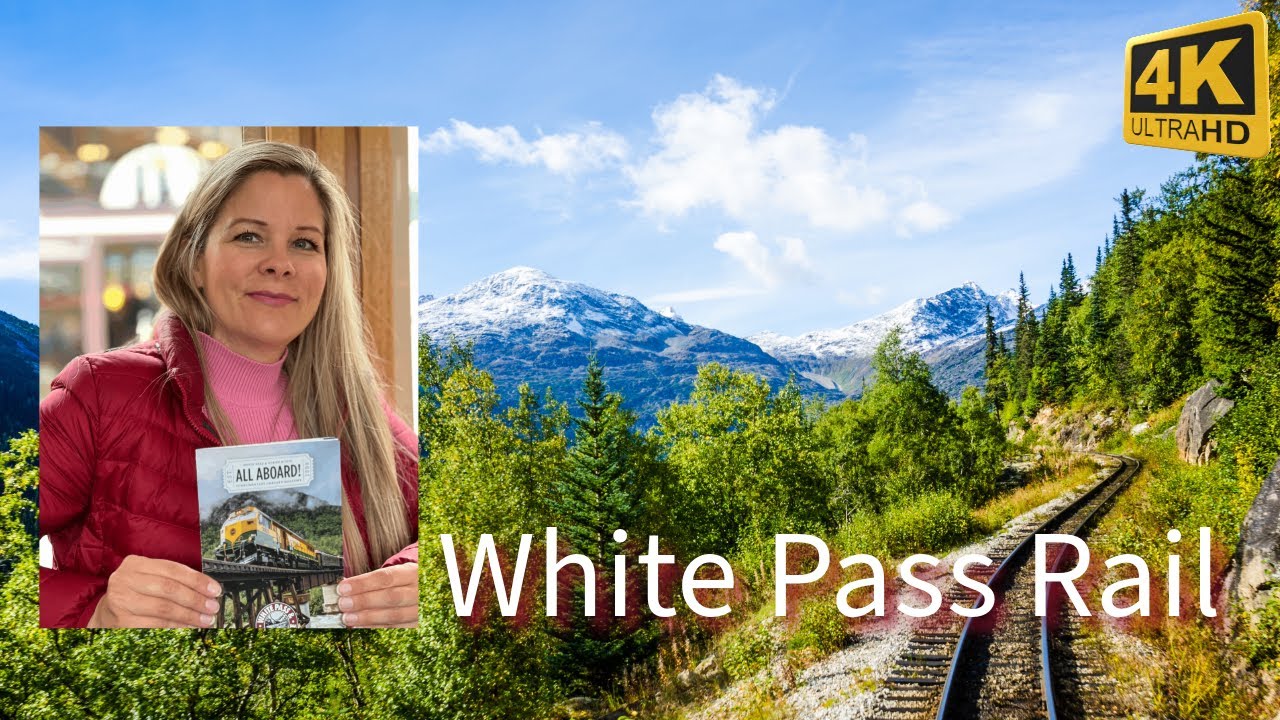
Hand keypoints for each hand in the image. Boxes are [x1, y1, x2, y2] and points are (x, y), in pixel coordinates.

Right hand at [87, 555, 221, 627]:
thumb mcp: (151, 578)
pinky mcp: (121, 622)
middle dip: (195, 599)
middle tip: (213, 607)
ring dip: (189, 616)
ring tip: (205, 620)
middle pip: (169, 589)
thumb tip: (208, 590)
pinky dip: (176, 627)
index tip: (215, 590)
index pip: (173, 569)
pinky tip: (189, 628)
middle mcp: (124, 579)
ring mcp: (120, 601)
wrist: (107, 613)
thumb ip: (175, 579)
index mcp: (135, 564)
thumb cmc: (136, 593)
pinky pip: (155, 625)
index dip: (197, 580)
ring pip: (163, 608)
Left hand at [337, 563, 418, 627]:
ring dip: (368, 618)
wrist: (433, 590)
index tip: (343, 588)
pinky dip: (376, 626)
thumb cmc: (411, 580)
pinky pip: (396, 627)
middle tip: (344, 604)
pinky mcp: (420, 624)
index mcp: (415, 572)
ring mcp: (422, 609)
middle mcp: (421, 591)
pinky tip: (361, 625)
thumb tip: (348, 586)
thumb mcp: (400, 571)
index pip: (386, 577)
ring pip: (394, 615)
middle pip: (391, 597)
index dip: (363, 583)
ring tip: (348, 618)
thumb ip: (377, 579)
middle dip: (364, 601)